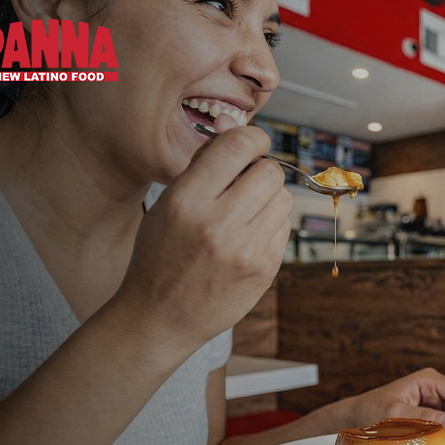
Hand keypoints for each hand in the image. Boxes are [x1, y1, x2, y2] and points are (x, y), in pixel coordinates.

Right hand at [111, 118, 291, 350]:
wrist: (160, 317)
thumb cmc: (161, 255)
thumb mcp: (167, 204)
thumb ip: (203, 165)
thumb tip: (233, 126)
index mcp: (186, 200)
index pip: (239, 146)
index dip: (253, 138)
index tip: (252, 145)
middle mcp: (218, 224)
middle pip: (270, 171)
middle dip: (261, 171)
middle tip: (245, 184)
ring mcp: (245, 250)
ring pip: (284, 198)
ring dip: (269, 199)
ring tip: (244, 213)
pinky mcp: (264, 270)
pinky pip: (284, 228)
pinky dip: (271, 226)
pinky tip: (248, 238)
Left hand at [332, 368, 444, 433]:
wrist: (355, 415)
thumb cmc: (372, 410)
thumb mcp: (397, 413)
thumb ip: (425, 417)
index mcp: (428, 380)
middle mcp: (433, 386)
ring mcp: (431, 398)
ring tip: (443, 442)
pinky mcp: (428, 410)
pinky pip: (444, 421)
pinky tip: (437, 440)